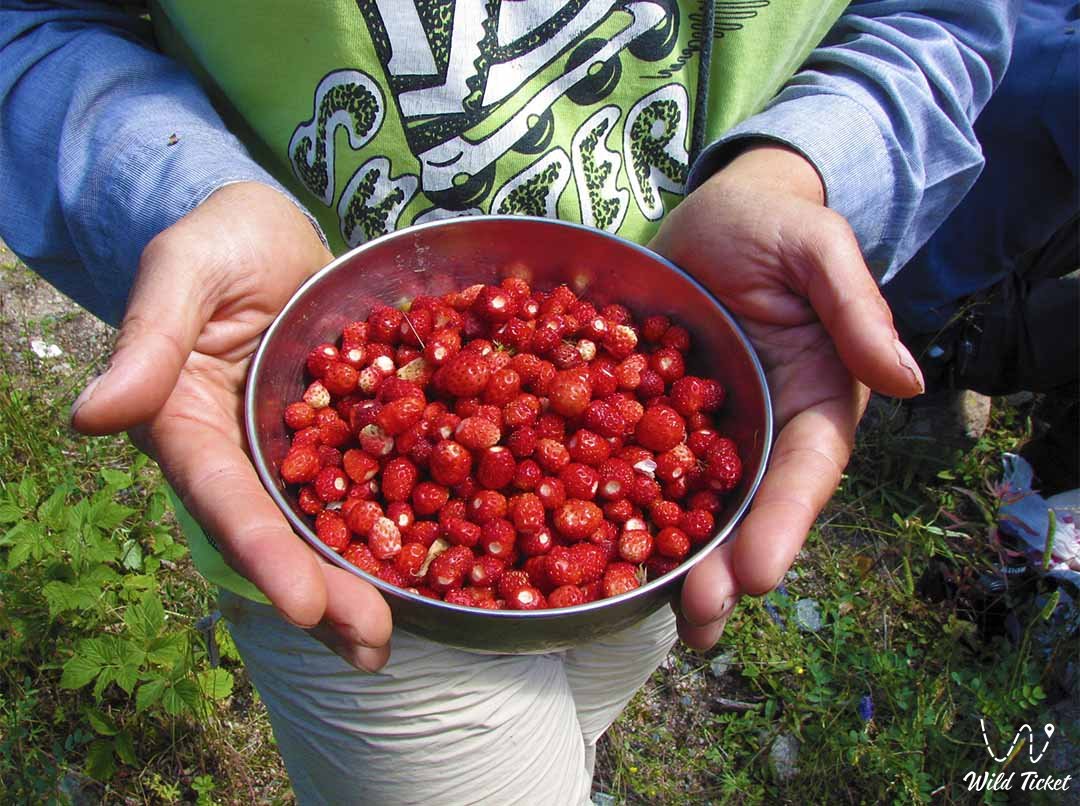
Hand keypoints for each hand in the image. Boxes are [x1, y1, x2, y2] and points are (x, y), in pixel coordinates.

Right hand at [70, 182, 392, 670]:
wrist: (275, 232)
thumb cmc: (218, 238)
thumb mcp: (182, 269)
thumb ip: (149, 339)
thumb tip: (92, 417)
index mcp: (192, 426)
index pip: (227, 498)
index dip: (264, 552)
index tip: (303, 607)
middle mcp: (246, 454)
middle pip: (284, 531)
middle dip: (326, 590)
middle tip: (372, 646)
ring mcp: (301, 448)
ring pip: (332, 522)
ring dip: (366, 580)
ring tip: (400, 637)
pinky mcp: (352, 432)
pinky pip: (381, 479)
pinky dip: (407, 521)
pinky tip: (445, 561)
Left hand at [649, 145, 924, 647]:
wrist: (712, 214)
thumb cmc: (775, 224)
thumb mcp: (818, 248)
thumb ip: (855, 307)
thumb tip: (907, 379)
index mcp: (811, 401)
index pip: (805, 470)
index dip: (783, 522)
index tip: (758, 574)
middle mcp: (759, 430)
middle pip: (745, 508)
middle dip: (721, 566)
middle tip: (698, 622)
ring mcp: (702, 430)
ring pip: (687, 504)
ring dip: (667, 561)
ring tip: (638, 612)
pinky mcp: (648, 416)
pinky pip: (629, 463)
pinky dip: (609, 506)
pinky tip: (580, 547)